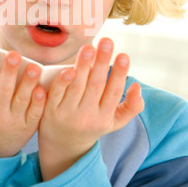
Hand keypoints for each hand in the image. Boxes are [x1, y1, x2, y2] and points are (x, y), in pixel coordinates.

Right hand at [0, 49, 46, 157]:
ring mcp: (12, 122)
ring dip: (28, 84)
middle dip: (9, 72)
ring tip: (35, 67)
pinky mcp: (27, 129)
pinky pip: (34, 114)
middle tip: (15, 54)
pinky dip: (38, 103)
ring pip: (21, 100)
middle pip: (4, 90)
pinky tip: (42, 89)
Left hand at [38, 38, 143, 180]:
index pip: (114, 92)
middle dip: (102, 62)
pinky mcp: (50, 111)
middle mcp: (87, 117)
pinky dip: (62, 81)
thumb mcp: (114, 122)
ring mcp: (67, 114)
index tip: (124, 55)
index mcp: (104, 117)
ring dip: (83, 66)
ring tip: (89, 47)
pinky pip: (57, 93)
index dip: (119, 73)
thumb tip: (137, 86)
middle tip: (107, 41)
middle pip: (96, 86)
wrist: (62, 145)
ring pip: (77, 87)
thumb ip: (131, 107)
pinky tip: (68, 68)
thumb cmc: (92, 126)